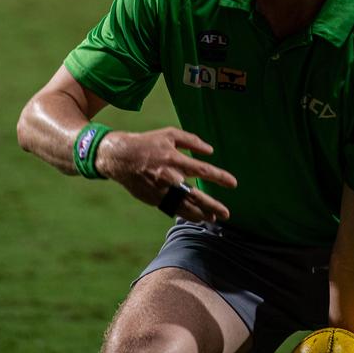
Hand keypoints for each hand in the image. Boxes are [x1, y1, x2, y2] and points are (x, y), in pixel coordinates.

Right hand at [95, 127, 236, 222]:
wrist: (120, 157)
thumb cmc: (148, 142)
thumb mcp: (169, 134)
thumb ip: (191, 140)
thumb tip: (210, 151)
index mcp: (174, 159)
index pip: (202, 170)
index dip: (219, 177)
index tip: (233, 183)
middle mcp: (168, 177)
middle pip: (195, 195)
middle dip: (212, 206)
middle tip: (226, 214)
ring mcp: (160, 191)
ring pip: (183, 207)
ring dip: (200, 214)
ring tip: (213, 218)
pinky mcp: (153, 199)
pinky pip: (172, 208)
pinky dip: (184, 213)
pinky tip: (195, 216)